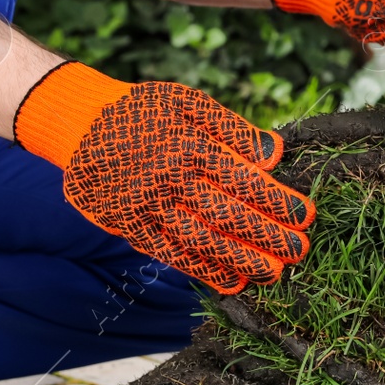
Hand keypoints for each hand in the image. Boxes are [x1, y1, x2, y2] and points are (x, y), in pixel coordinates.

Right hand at [14, 62, 312, 293]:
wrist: (79, 124)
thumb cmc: (142, 111)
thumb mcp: (187, 103)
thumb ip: (232, 129)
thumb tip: (274, 154)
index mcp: (186, 146)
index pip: (242, 180)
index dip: (277, 201)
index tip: (305, 216)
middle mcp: (167, 180)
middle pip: (226, 215)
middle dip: (267, 236)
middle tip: (299, 251)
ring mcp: (147, 207)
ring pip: (201, 240)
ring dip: (241, 259)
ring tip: (274, 272)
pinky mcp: (131, 227)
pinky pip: (171, 254)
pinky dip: (203, 270)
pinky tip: (233, 281)